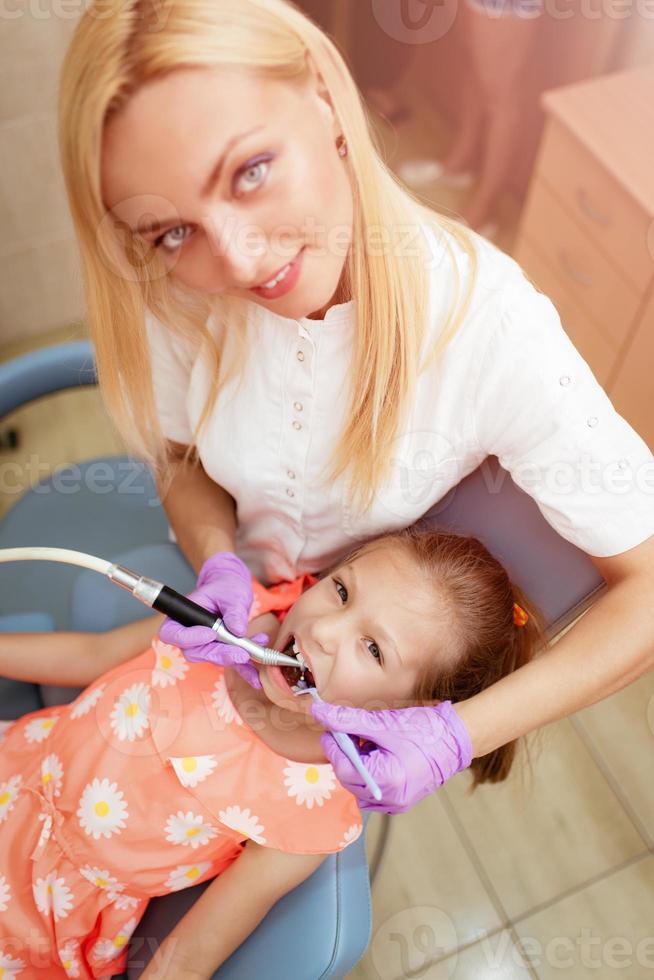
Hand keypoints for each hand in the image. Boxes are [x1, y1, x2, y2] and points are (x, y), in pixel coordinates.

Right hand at [158, 551, 262, 689]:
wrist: (233, 588)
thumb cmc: (226, 586)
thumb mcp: (231, 593)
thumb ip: (233, 611)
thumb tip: (237, 629)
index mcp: (182, 616)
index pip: (172, 634)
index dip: (189, 638)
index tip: (210, 634)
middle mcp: (190, 634)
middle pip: (195, 652)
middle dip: (219, 654)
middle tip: (240, 654)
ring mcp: (205, 644)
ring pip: (214, 658)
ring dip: (236, 658)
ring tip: (254, 653)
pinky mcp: (222, 650)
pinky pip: (230, 663)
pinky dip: (244, 670)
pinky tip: (256, 676)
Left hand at [309, 700, 472, 812]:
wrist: (455, 739)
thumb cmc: (423, 729)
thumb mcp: (382, 722)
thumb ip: (347, 719)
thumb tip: (319, 712)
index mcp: (386, 779)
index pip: (342, 766)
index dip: (333, 745)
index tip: (331, 727)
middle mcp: (390, 799)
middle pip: (348, 778)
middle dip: (345, 754)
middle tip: (351, 732)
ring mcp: (396, 804)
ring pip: (358, 787)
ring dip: (357, 765)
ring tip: (369, 744)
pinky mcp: (401, 803)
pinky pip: (373, 792)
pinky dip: (370, 775)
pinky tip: (379, 756)